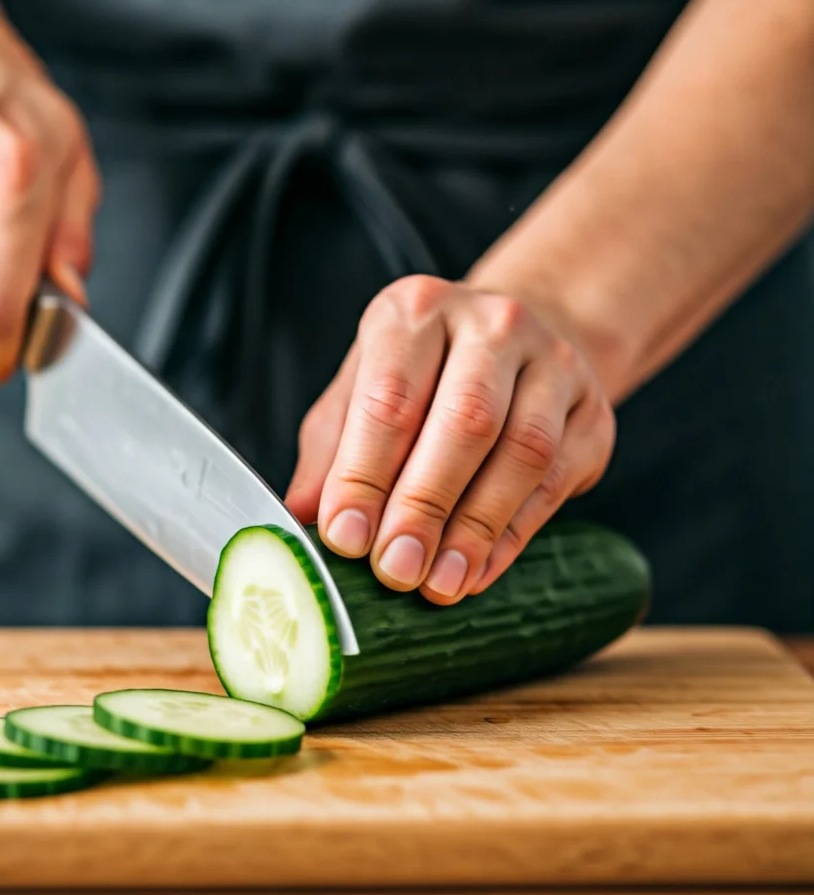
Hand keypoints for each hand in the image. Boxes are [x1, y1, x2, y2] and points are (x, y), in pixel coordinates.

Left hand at [285, 275, 615, 602]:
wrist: (516, 345)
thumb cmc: (422, 375)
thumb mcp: (361, 391)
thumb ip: (331, 449)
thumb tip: (303, 515)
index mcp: (416, 311)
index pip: (390, 398)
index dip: (365, 474)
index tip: (345, 539)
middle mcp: (490, 324)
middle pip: (464, 421)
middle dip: (424, 505)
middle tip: (395, 570)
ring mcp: (552, 363)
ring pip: (522, 452)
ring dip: (475, 528)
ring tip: (437, 583)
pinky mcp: (591, 412)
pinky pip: (555, 480)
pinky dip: (512, 535)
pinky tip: (476, 570)